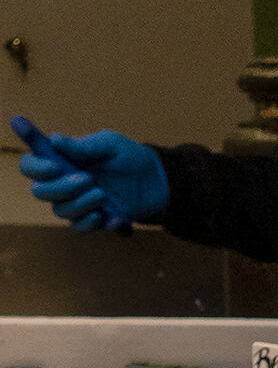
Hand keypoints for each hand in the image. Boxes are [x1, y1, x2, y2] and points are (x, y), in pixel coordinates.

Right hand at [13, 120, 167, 232]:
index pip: (31, 166)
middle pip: (40, 192)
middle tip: (88, 179)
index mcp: (60, 161)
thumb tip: (54, 139)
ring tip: (103, 194)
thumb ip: (83, 145)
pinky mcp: (91, 220)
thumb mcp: (109, 144)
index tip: (53, 166)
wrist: (156, 180)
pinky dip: (94, 223)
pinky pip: (79, 228)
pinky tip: (114, 217)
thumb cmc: (128, 156)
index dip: (35, 167)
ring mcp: (76, 203)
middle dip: (61, 187)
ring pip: (60, 211)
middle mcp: (62, 183)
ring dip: (80, 204)